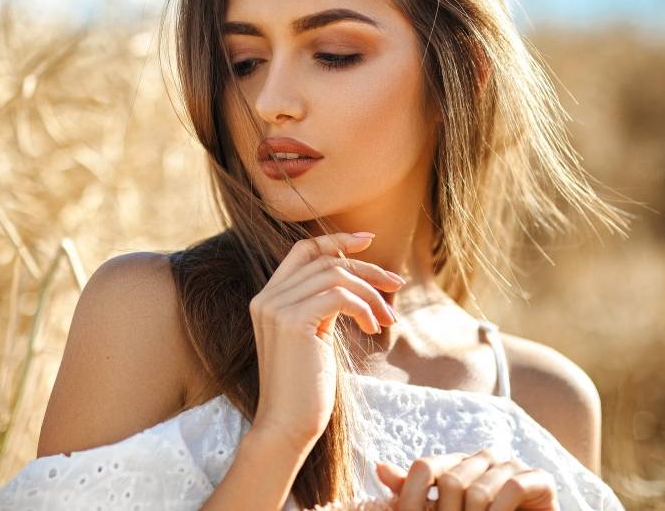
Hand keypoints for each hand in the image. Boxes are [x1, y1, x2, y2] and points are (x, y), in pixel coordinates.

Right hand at [249, 232, 403, 453]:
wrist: (286, 426)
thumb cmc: (305, 389)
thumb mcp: (314, 337)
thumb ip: (321, 307)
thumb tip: (357, 285)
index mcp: (269, 298)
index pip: (302, 250)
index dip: (335, 240)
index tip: (367, 241)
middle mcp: (267, 297)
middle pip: (326, 261)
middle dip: (367, 269)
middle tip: (397, 285)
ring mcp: (277, 308)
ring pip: (336, 275)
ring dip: (371, 294)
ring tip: (387, 318)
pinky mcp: (293, 322)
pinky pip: (340, 296)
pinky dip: (364, 307)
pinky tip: (373, 328)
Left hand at [376, 452, 558, 510]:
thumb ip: (412, 493)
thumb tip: (379, 467)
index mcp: (457, 464)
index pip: (424, 468)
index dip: (411, 497)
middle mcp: (483, 458)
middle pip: (449, 480)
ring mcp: (511, 465)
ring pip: (478, 490)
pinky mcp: (538, 478)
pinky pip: (511, 488)